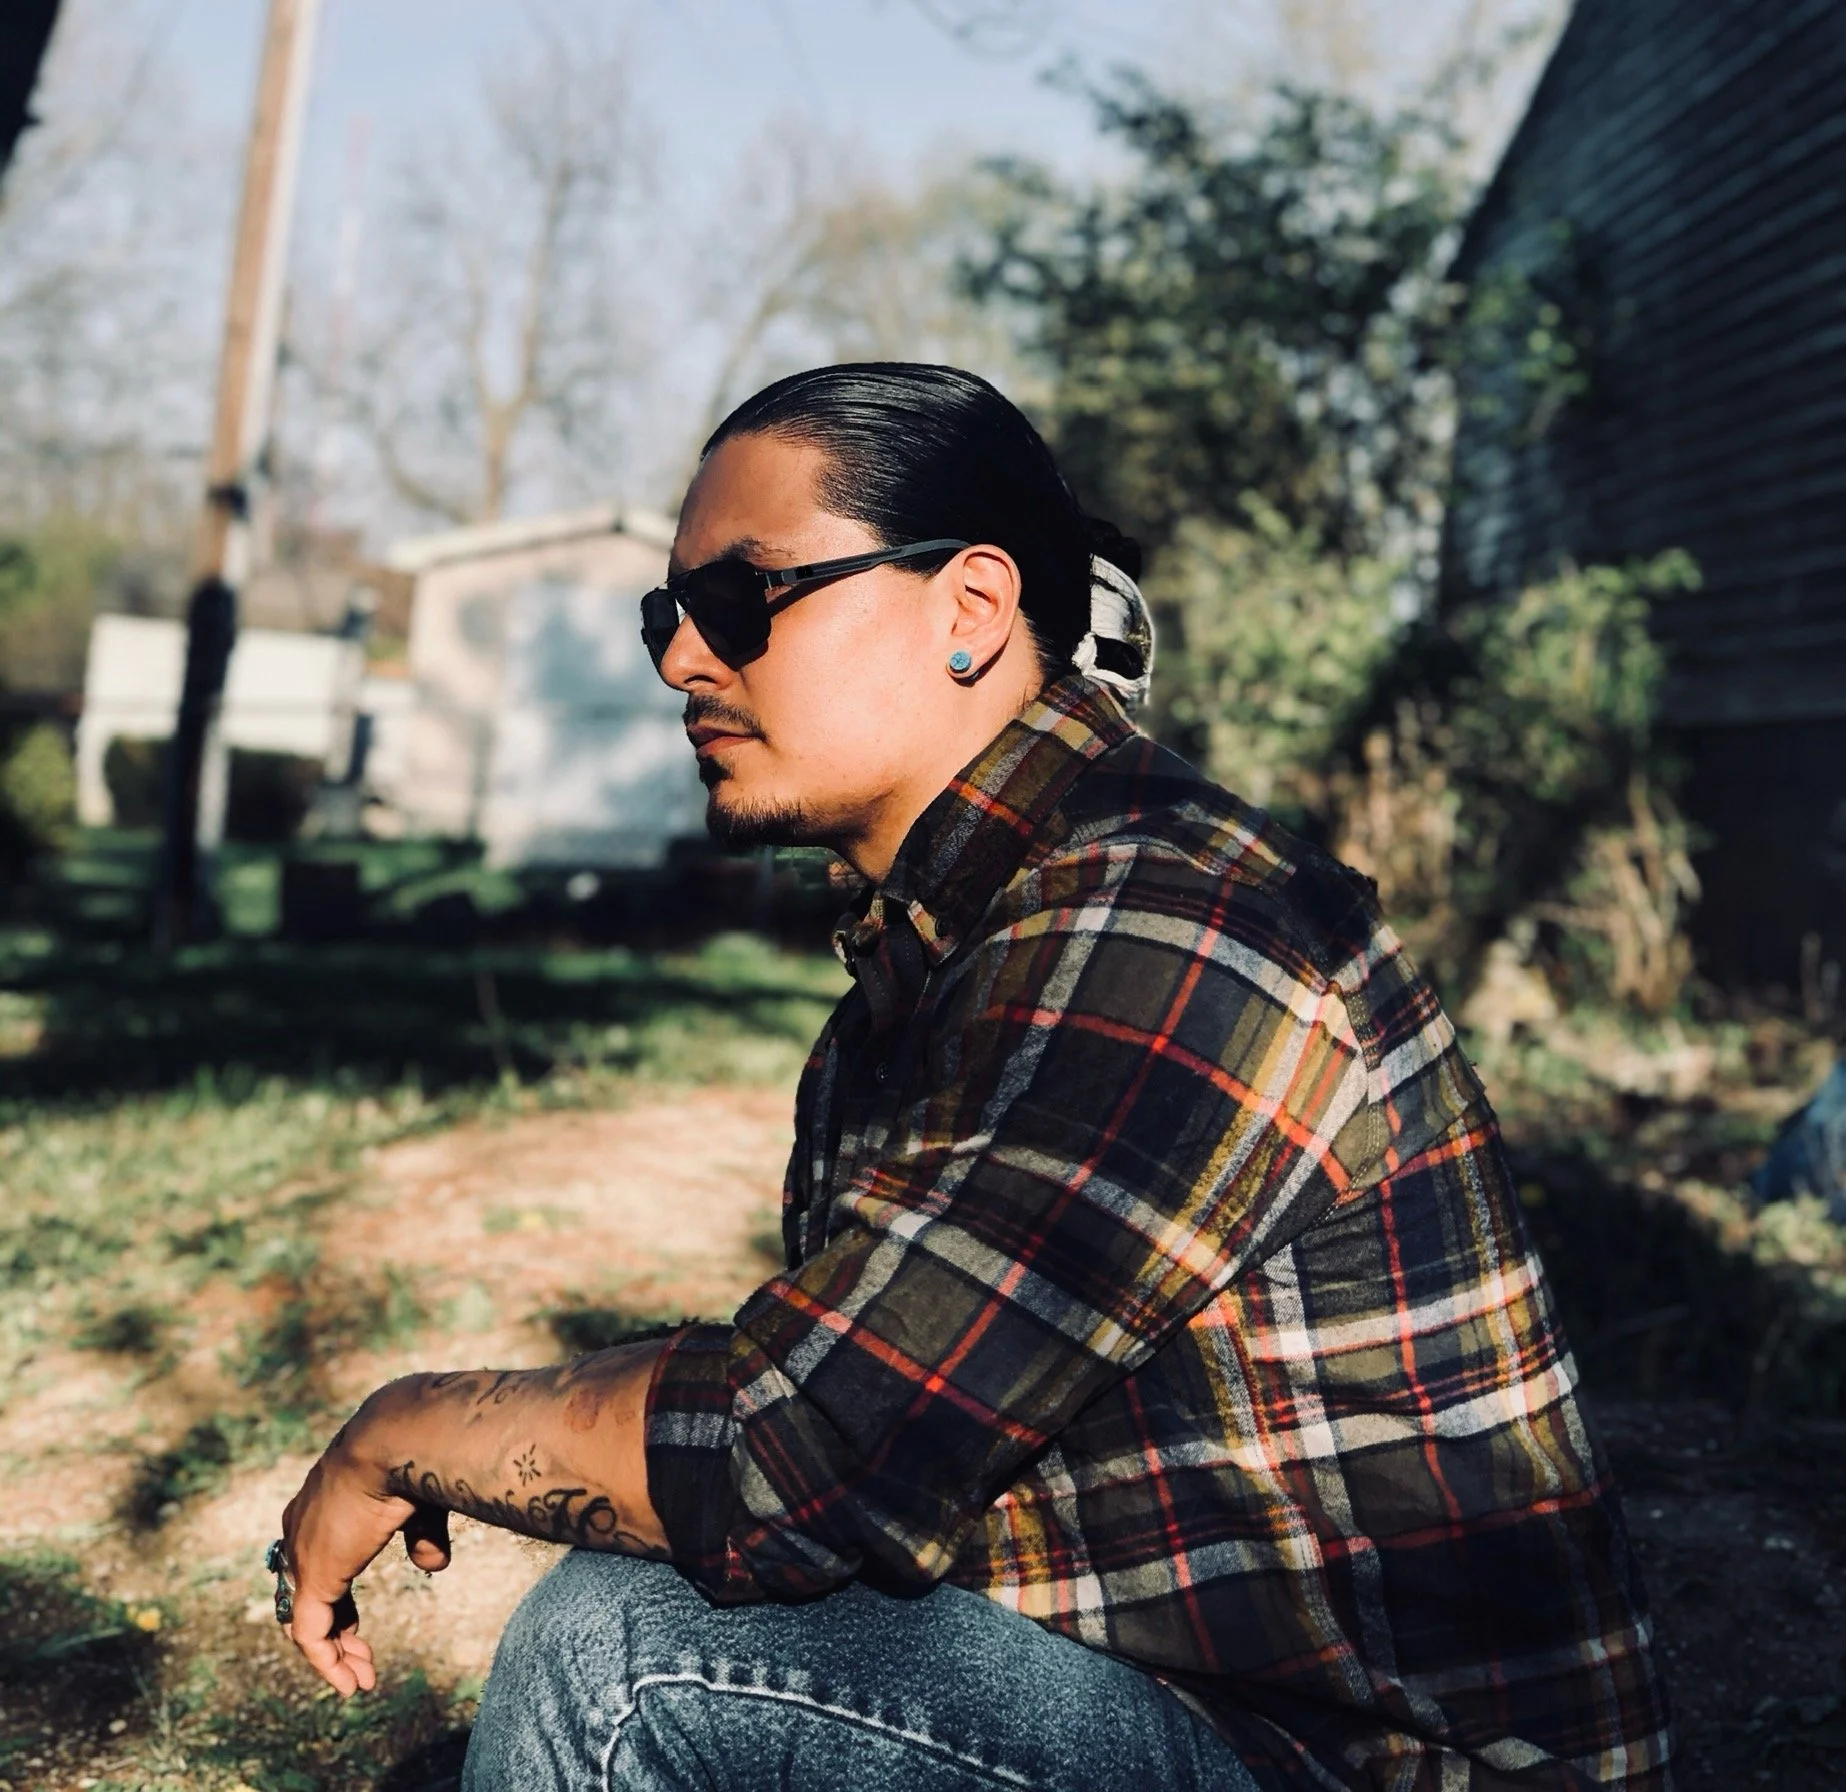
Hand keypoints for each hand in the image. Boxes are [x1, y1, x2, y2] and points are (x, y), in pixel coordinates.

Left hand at [278, 1392, 447, 1695]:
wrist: (396, 1438)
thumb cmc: (412, 1458)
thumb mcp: (418, 1501)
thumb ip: (421, 1536)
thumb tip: (432, 1567)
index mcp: (321, 1504)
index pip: (316, 1561)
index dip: (339, 1595)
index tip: (357, 1624)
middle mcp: (300, 1530)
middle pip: (304, 1594)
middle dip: (336, 1630)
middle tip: (359, 1656)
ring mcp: (303, 1555)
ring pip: (305, 1620)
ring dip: (335, 1653)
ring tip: (361, 1680)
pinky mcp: (312, 1577)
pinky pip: (310, 1635)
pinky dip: (329, 1663)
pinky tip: (352, 1682)